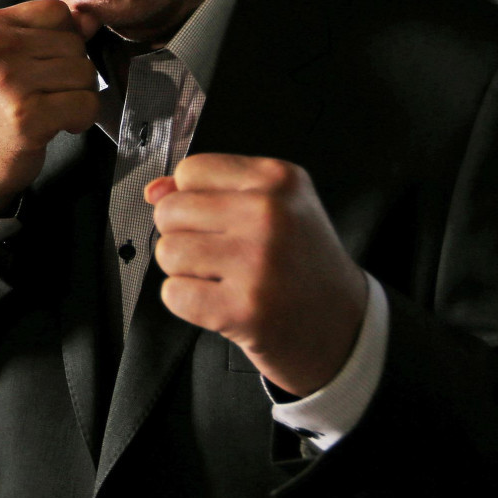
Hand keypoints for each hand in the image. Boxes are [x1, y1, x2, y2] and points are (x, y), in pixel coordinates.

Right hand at [0, 0, 99, 213]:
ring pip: (85, 72)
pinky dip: (81, 118)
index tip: (42, 65)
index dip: (63, 39)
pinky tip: (56, 125)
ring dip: (78, 95)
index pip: (57, 12)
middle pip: (74, 43)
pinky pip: (85, 103)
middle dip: (71, 71)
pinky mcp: (26, 116)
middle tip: (44, 93)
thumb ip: (52, 32)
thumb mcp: (13, 56)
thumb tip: (92, 18)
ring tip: (49, 107)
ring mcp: (9, 82)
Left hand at [148, 155, 367, 396]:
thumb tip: (154, 190)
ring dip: (185, 271)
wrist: (344, 327)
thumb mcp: (274, 209)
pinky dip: (188, 303)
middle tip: (221, 256)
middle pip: (170, 210)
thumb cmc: (302, 265)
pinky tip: (221, 304)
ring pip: (168, 252)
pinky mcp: (244, 308)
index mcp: (279, 179)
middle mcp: (270, 214)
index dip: (193, 198)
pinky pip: (173, 294)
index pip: (190, 170)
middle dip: (184, 235)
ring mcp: (257, 262)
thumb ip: (211, 190)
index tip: (219, 220)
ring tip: (223, 279)